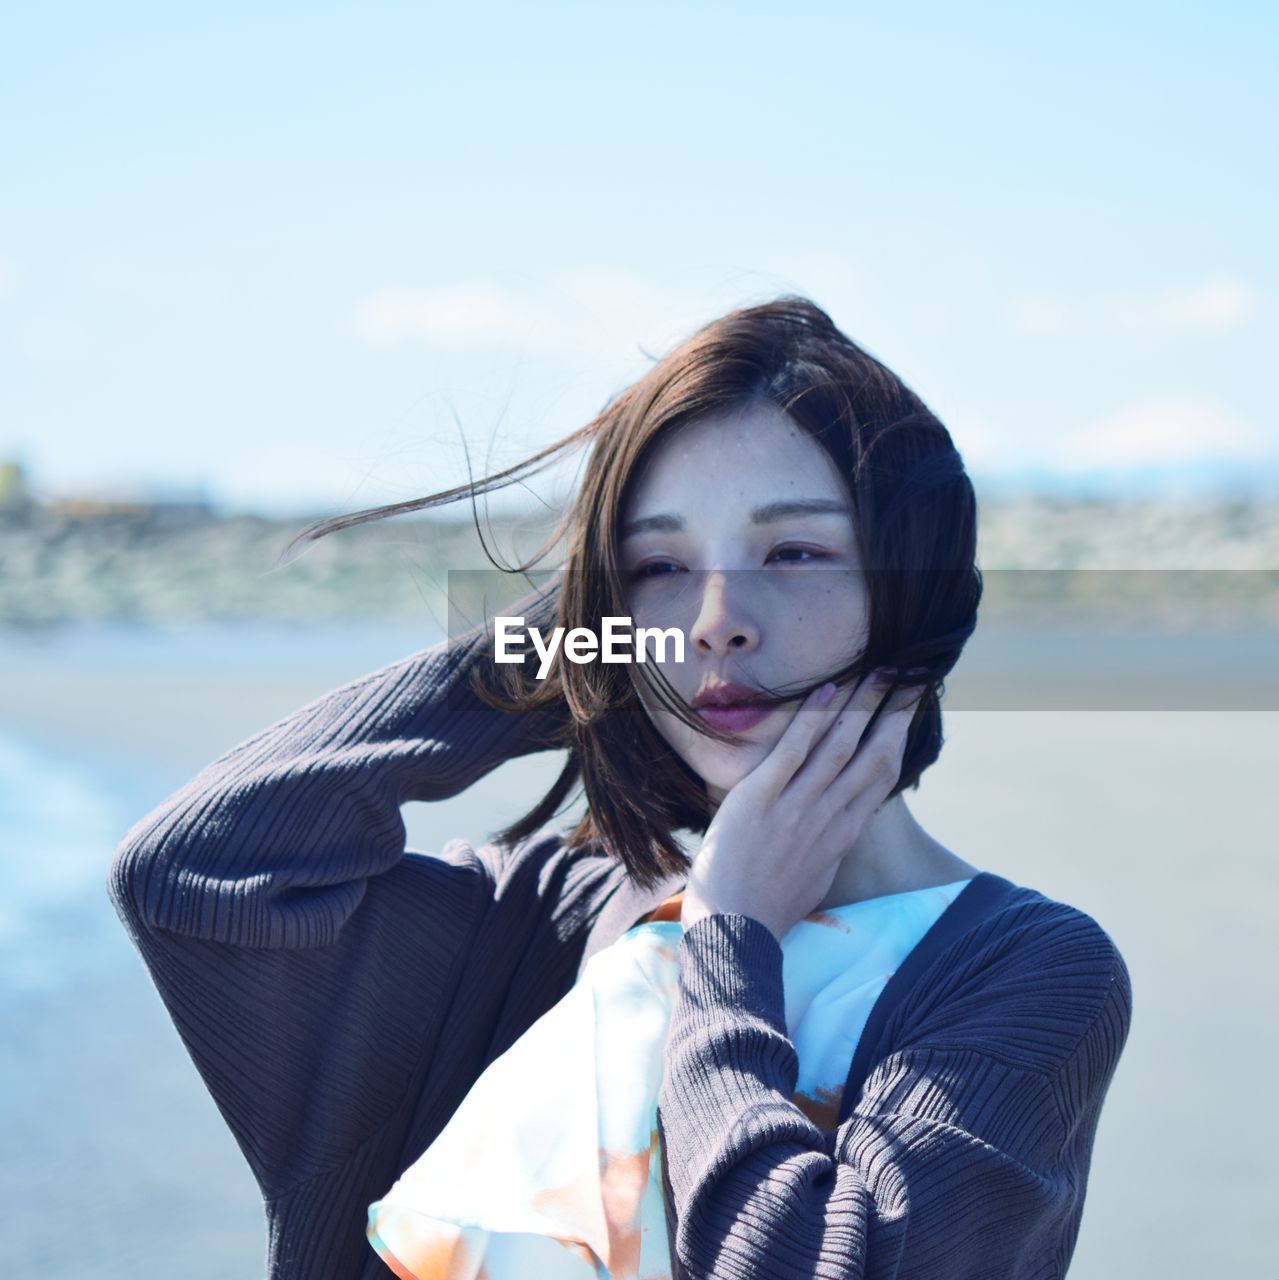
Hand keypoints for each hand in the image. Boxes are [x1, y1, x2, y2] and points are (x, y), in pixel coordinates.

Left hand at [679, 670, 924, 942]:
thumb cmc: (767, 910)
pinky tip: (826, 690)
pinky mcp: (759, 801)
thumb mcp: (814, 878)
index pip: (880, 776)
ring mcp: (795, 808)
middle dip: (891, 711)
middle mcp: (827, 817)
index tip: (909, 707)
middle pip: (871, 754)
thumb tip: (838, 823)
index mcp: (842, 835)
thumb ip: (828, 845)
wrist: (734, 935)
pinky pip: (791, 752)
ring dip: (859, 704)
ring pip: (837, 746)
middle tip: (906, 674)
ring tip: (875, 671)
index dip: (899, 737)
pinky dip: (811, 718)